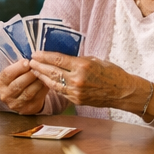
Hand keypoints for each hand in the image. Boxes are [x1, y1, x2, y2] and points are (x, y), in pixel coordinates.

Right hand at [0, 58, 47, 113]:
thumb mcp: (13, 71)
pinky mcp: (28, 108)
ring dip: (38, 82)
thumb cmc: (16, 79)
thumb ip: (18, 64)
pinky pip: (37, 97)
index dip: (18, 67)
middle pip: (18, 84)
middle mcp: (5, 94)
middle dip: (30, 74)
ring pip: (29, 92)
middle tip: (39, 67)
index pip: (7, 74)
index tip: (27, 61)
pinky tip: (47, 82)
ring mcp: (16, 103)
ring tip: (44, 74)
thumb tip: (30, 55)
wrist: (19, 98)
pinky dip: (43, 88)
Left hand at [29, 52, 144, 110]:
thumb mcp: (96, 60)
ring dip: (42, 76)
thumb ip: (78, 60)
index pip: (58, 59)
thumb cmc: (112, 73)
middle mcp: (77, 79)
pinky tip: (46, 81)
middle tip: (30, 61)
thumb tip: (62, 57)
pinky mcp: (77, 100)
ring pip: (53, 83)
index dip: (44, 56)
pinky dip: (52, 85)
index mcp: (83, 66)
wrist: (124, 92)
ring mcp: (76, 91)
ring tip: (34, 70)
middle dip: (39, 66)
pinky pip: (61, 91)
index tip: (35, 53)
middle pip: (52, 71)